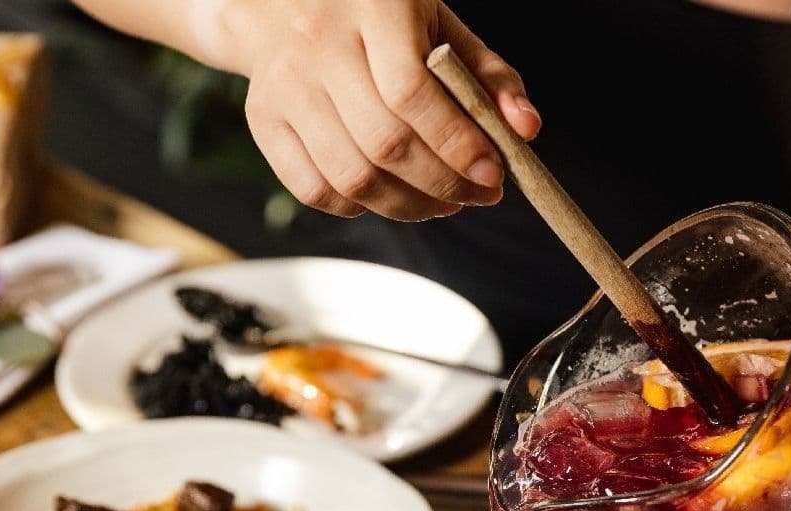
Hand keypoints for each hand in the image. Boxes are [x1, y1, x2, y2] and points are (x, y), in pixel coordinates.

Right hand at [211, 0, 539, 220]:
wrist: (283, 0)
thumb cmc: (380, 18)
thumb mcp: (439, 26)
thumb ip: (488, 76)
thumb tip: (526, 130)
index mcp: (373, 6)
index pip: (413, 92)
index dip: (457, 145)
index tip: (493, 174)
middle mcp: (319, 44)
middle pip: (385, 143)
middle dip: (442, 185)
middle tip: (476, 195)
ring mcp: (285, 86)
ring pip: (353, 177)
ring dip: (408, 207)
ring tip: (441, 204)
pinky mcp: (264, 121)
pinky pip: (316, 191)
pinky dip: (360, 209)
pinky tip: (389, 196)